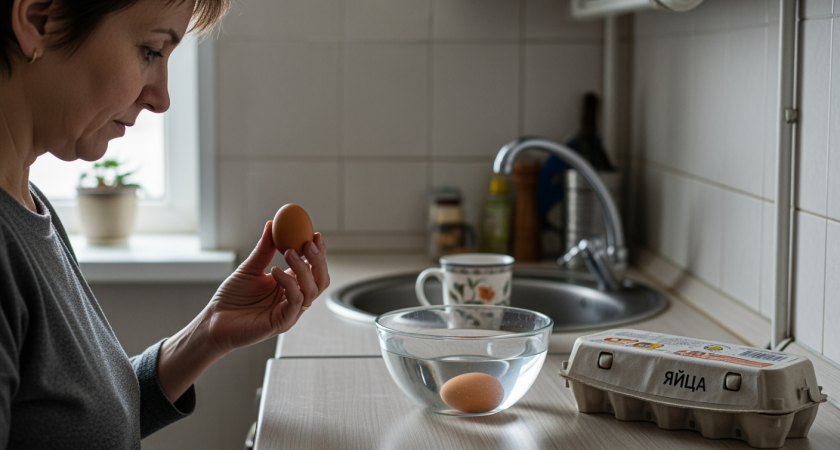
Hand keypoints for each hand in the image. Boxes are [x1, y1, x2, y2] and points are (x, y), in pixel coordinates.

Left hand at [204, 221, 329, 353]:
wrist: (215, 319)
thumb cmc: (232, 297)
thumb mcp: (250, 268)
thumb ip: (264, 249)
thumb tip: (272, 224)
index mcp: (290, 285)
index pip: (313, 269)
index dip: (318, 253)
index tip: (315, 235)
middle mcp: (294, 299)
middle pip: (321, 280)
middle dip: (318, 260)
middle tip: (308, 243)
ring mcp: (290, 312)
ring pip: (311, 290)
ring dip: (302, 268)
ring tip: (288, 252)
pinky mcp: (283, 322)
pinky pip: (296, 301)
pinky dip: (289, 284)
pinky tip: (275, 271)